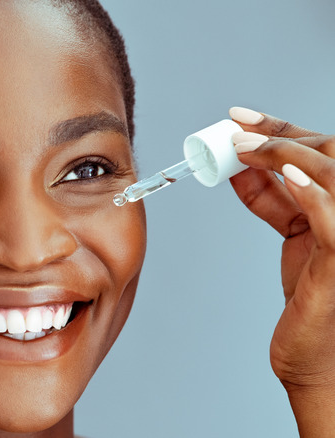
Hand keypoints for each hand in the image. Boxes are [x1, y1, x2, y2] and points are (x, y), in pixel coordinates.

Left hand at [229, 106, 334, 436]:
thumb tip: (241, 163)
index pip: (322, 151)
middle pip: (329, 153)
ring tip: (243, 146)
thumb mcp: (294, 236)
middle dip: (280, 134)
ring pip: (333, 174)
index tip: (239, 117)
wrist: (318, 358)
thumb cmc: (313, 299)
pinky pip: (332, 219)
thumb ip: (273, 198)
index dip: (283, 128)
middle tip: (234, 127)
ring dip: (286, 153)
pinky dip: (312, 191)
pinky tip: (288, 173)